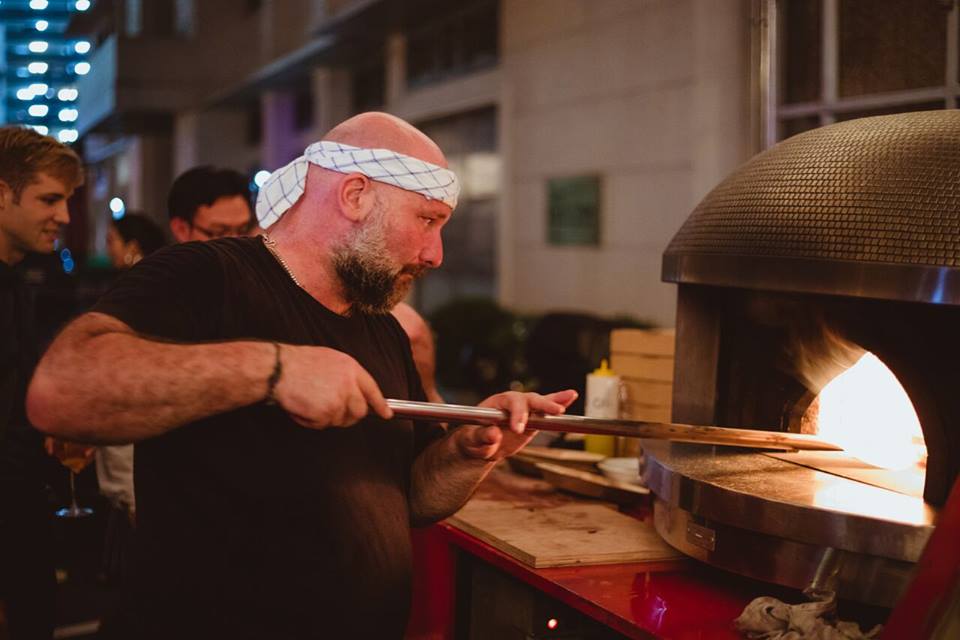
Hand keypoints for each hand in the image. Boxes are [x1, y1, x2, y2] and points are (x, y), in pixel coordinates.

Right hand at [272, 345, 391, 428]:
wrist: (278, 369)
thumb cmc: (297, 362)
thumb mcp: (329, 359)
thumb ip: (345, 375)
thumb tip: (353, 391)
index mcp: (350, 368)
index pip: (372, 389)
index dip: (380, 404)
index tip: (386, 413)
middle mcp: (348, 384)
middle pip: (359, 411)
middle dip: (349, 416)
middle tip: (332, 413)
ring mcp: (339, 399)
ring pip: (340, 420)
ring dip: (325, 417)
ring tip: (310, 402)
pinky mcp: (327, 412)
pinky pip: (322, 425)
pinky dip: (311, 421)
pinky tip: (302, 407)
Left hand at [454, 390, 577, 461]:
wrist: (480, 444)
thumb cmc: (472, 439)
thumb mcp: (471, 440)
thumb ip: (481, 437)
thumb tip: (493, 434)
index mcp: (496, 404)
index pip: (510, 403)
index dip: (517, 414)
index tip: (519, 429)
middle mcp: (512, 402)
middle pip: (529, 399)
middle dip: (542, 404)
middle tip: (555, 411)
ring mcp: (524, 410)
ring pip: (540, 402)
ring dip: (554, 401)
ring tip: (570, 397)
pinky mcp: (533, 419)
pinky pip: (546, 410)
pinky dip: (559, 403)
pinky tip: (571, 397)